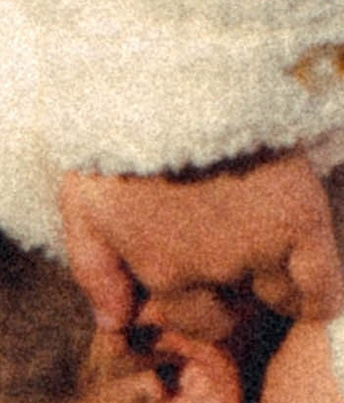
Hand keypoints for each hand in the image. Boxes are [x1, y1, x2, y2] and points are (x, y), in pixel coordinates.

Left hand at [59, 157, 343, 339]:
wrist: (169, 77)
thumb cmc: (116, 134)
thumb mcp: (83, 203)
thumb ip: (94, 270)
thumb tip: (114, 325)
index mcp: (162, 268)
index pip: (196, 320)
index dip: (200, 305)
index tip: (200, 281)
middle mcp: (213, 270)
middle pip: (234, 315)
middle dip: (232, 298)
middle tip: (229, 260)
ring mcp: (260, 246)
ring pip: (282, 298)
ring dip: (276, 289)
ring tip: (269, 261)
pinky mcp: (301, 218)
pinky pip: (323, 286)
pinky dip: (321, 298)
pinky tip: (312, 296)